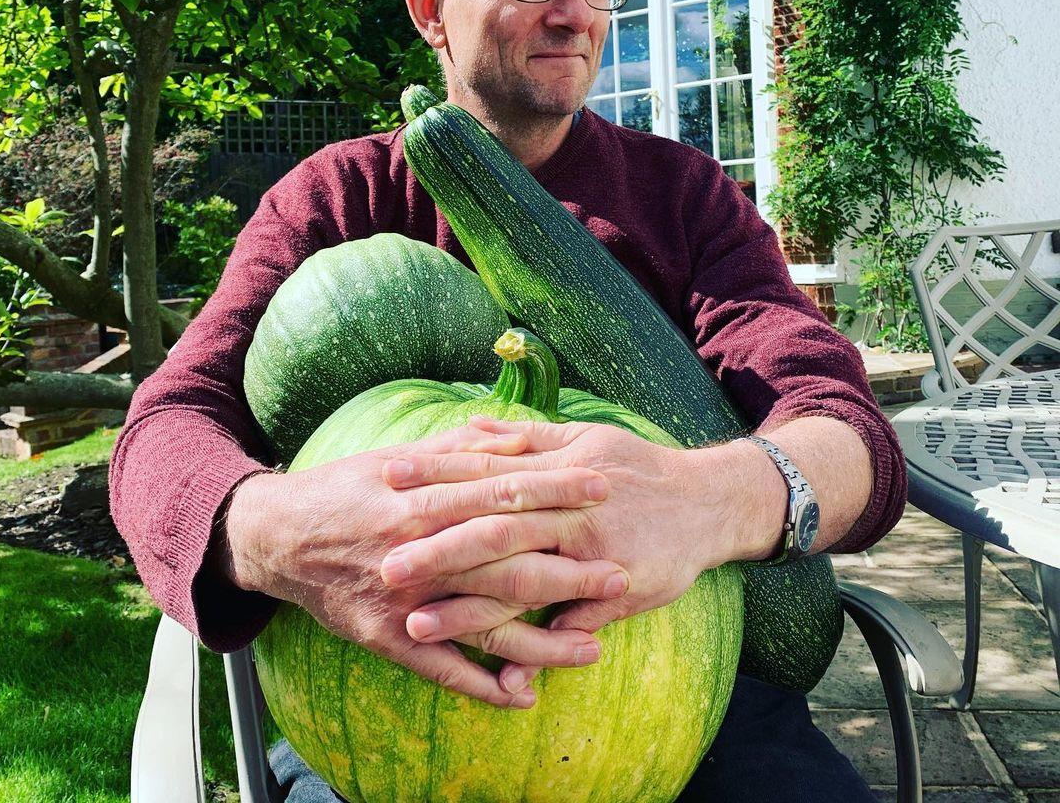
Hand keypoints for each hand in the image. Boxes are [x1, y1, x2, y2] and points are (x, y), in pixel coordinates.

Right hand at [218, 417, 625, 707]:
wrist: (278, 537)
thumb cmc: (345, 489)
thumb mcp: (396, 458)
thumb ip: (456, 451)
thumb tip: (512, 436)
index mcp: (424, 499)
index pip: (504, 494)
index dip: (555, 491)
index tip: (602, 488)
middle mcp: (419, 552)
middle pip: (506, 563)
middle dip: (567, 568)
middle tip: (620, 572)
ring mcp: (404, 602)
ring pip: (483, 626)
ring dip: (541, 640)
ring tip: (593, 646)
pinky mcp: (385, 639)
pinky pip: (440, 669)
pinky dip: (482, 685)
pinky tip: (524, 696)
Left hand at [381, 416, 747, 693]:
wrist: (709, 501)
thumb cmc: (638, 467)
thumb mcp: (585, 438)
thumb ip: (527, 436)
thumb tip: (472, 424)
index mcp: (557, 469)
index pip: (485, 471)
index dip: (437, 474)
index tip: (388, 478)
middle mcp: (570, 510)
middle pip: (493, 528)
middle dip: (437, 546)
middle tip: (384, 562)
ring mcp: (593, 552)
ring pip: (521, 580)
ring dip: (467, 605)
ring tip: (415, 623)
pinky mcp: (615, 590)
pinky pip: (569, 620)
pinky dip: (534, 645)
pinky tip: (498, 667)